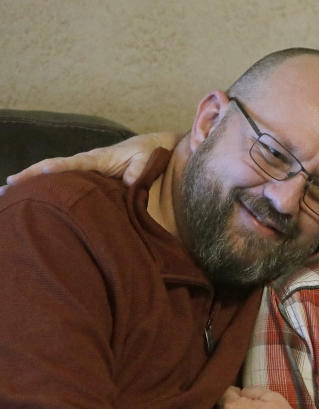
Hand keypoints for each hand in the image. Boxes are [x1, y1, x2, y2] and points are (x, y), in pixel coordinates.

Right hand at [6, 131, 180, 185]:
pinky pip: (65, 182)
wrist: (154, 148)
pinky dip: (47, 188)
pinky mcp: (88, 178)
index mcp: (98, 158)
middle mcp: (86, 163)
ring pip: (54, 175)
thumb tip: (128, 184)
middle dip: (29, 176)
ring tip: (7, 194)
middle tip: (5, 187)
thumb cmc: (149, 153)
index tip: (40, 173)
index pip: (74, 163)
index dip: (57, 168)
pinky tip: (33, 200)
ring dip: (32, 183)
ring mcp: (85, 171)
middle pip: (53, 168)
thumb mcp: (147, 160)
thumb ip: (138, 171)